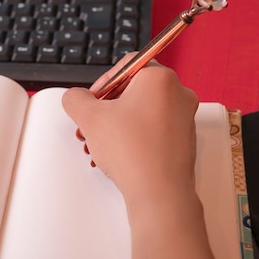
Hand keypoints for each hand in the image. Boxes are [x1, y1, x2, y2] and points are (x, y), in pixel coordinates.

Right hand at [61, 55, 198, 204]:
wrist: (159, 192)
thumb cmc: (133, 151)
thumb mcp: (89, 117)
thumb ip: (75, 99)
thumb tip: (75, 98)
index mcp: (160, 78)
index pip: (126, 65)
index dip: (102, 83)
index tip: (92, 100)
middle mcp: (178, 94)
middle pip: (132, 91)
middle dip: (106, 109)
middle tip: (91, 124)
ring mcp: (183, 118)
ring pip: (140, 113)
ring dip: (115, 126)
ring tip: (98, 145)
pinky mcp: (183, 141)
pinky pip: (151, 131)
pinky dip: (132, 139)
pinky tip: (115, 156)